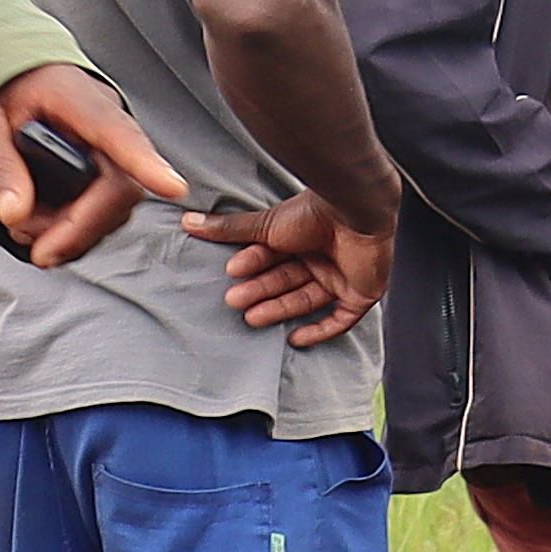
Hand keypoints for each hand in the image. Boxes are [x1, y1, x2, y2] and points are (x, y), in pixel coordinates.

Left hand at [0, 67, 187, 265]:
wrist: (11, 81)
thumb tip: (13, 212)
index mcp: (74, 96)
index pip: (117, 133)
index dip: (146, 163)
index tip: (172, 187)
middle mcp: (106, 117)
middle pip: (120, 185)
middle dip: (80, 228)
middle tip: (38, 250)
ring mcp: (114, 144)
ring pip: (116, 205)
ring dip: (75, 232)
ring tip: (27, 227)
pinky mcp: (111, 167)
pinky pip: (107, 209)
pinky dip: (77, 229)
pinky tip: (44, 226)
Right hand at [194, 192, 387, 340]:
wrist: (356, 212)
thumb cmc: (314, 213)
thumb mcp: (266, 225)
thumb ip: (229, 230)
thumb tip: (188, 222)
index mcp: (301, 236)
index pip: (273, 257)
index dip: (253, 266)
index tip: (232, 271)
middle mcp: (322, 256)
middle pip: (287, 281)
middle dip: (261, 291)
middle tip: (234, 302)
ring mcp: (342, 276)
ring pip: (307, 300)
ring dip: (279, 309)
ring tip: (251, 318)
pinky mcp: (361, 294)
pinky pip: (340, 320)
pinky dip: (319, 331)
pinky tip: (295, 339)